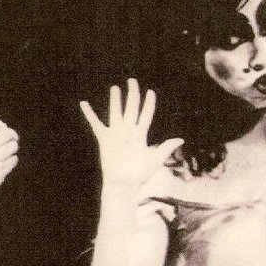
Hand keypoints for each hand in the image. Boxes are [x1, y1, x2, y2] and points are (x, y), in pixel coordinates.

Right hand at [80, 78, 182, 194]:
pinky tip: (84, 103)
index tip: (151, 92)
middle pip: (131, 107)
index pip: (146, 114)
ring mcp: (116, 134)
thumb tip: (181, 139)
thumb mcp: (155, 159)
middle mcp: (128, 131)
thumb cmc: (139, 174)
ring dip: (115, 100)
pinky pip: (96, 123)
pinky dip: (89, 114)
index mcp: (141, 135)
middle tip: (132, 81)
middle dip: (133, 94)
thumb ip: (165, 147)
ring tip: (115, 88)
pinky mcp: (104, 138)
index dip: (149, 103)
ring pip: (116, 112)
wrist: (123, 184)